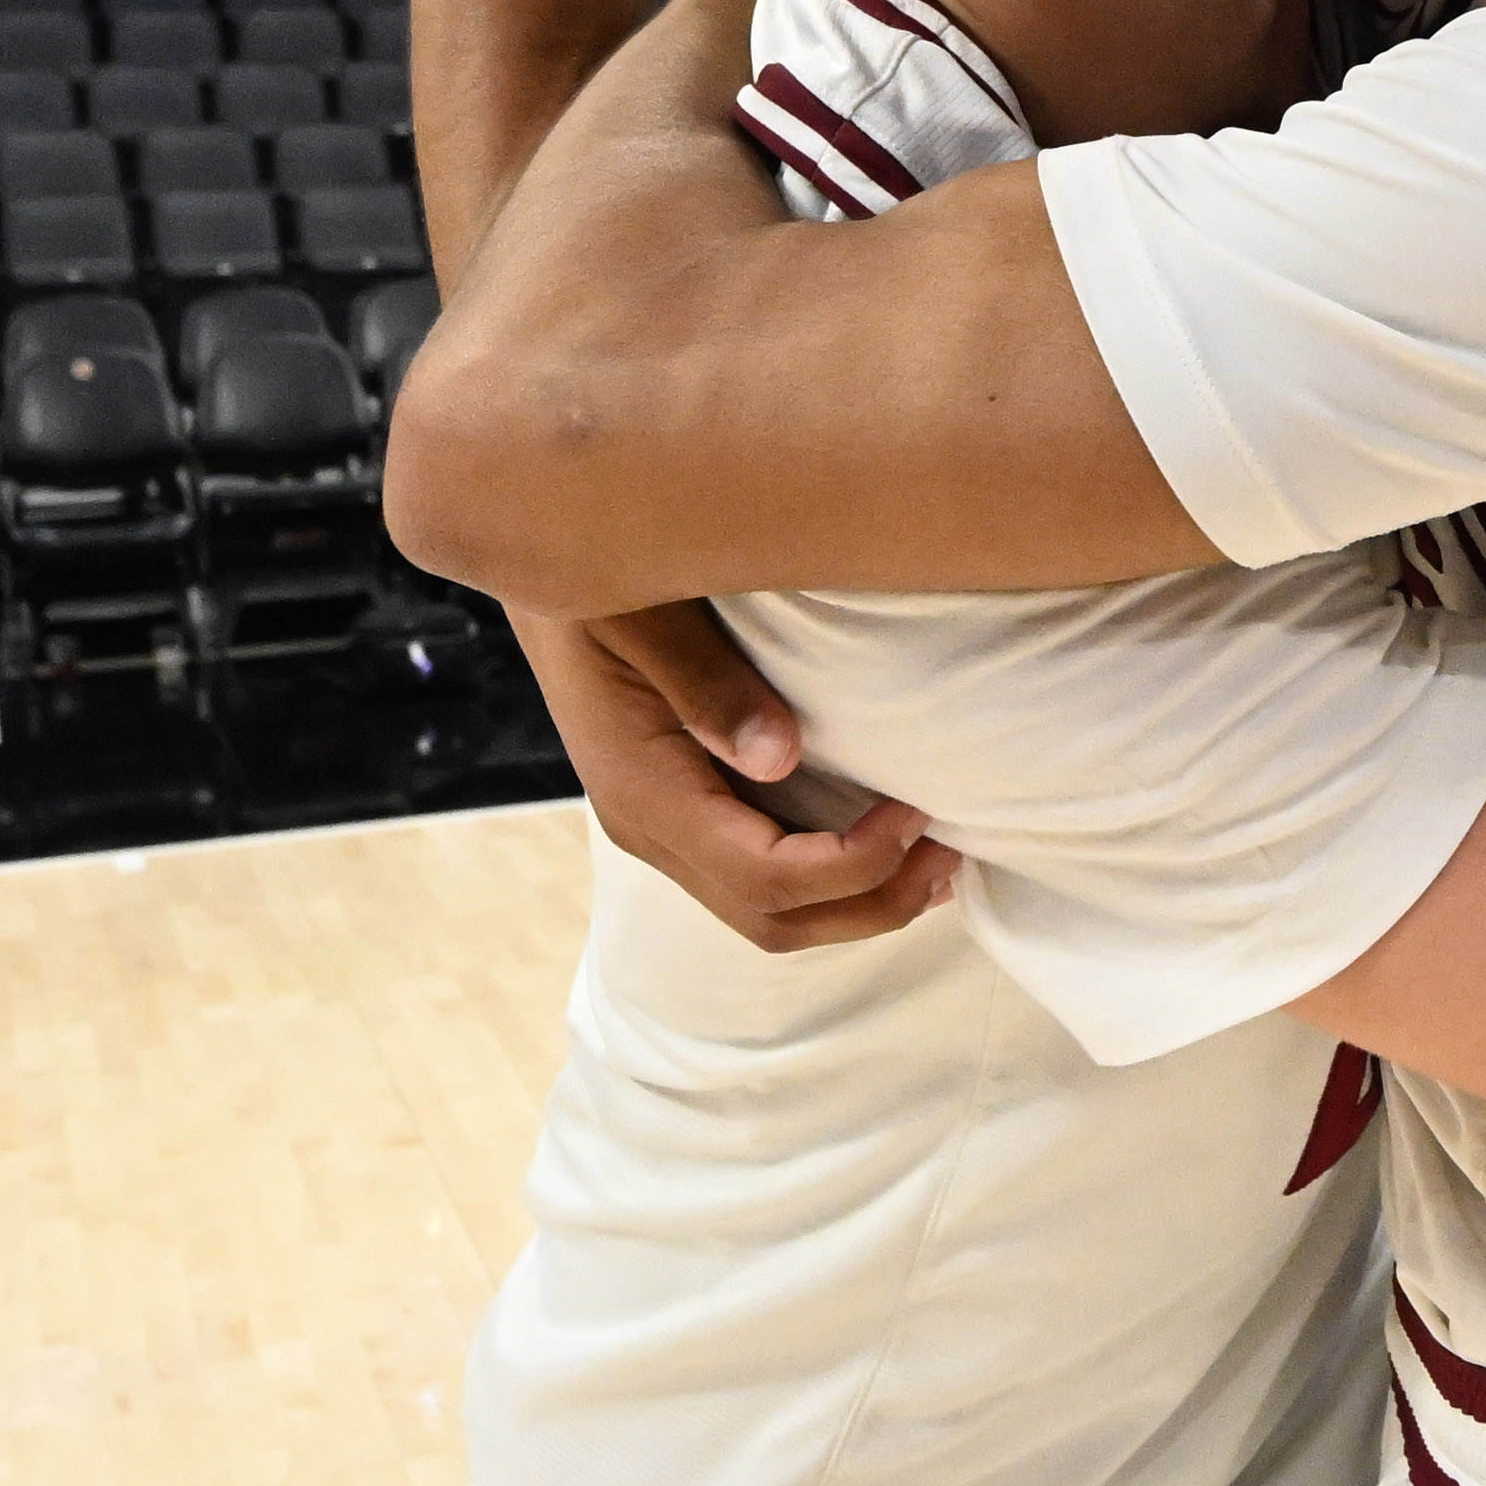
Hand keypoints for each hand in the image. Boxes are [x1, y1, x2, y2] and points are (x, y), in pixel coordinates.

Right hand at [515, 604, 957, 952]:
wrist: (535, 565)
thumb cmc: (591, 581)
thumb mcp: (641, 611)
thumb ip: (705, 681)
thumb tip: (780, 756)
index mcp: (642, 789)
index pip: (761, 876)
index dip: (851, 863)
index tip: (916, 810)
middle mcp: (648, 827)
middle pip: (769, 919)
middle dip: (870, 904)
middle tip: (950, 856)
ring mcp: (660, 825)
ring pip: (765, 913)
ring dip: (856, 902)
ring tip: (935, 861)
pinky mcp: (679, 808)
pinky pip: (757, 875)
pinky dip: (828, 875)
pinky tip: (882, 836)